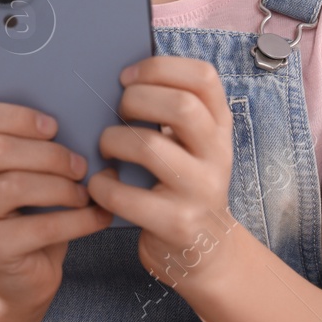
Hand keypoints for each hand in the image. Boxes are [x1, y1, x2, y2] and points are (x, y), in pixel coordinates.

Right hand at [0, 101, 113, 315]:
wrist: (18, 276)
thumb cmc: (25, 213)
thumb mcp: (21, 174)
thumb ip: (32, 149)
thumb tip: (79, 127)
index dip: (17, 116)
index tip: (53, 126)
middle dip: (48, 154)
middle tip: (80, 165)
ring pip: (15, 186)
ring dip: (61, 186)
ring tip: (84, 193)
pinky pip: (39, 227)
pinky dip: (77, 220)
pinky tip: (97, 216)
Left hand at [88, 56, 241, 291]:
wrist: (206, 253)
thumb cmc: (183, 185)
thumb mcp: (192, 144)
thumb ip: (171, 111)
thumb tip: (120, 76)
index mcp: (219, 126)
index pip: (203, 78)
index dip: (159, 67)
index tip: (127, 77)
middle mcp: (217, 155)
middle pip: (181, 106)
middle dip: (136, 100)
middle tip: (119, 113)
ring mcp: (200, 191)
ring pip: (150, 147)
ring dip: (113, 141)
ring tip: (106, 148)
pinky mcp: (177, 224)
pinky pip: (127, 196)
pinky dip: (103, 186)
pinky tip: (102, 184)